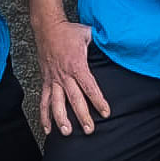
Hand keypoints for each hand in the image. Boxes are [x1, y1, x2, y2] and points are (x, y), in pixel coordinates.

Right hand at [33, 20, 109, 135]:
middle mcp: (64, 75)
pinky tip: (48, 129)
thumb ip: (101, 42)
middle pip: (74, 99)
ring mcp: (53, 79)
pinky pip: (44, 101)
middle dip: (82, 116)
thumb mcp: (89, 34)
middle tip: (89, 130)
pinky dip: (44, 116)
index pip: (90, 87)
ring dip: (61, 119)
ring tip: (67, 133)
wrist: (47, 28)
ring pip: (56, 103)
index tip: (106, 112)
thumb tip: (116, 43)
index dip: (98, 101)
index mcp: (77, 65)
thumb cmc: (70, 31)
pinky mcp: (46, 81)